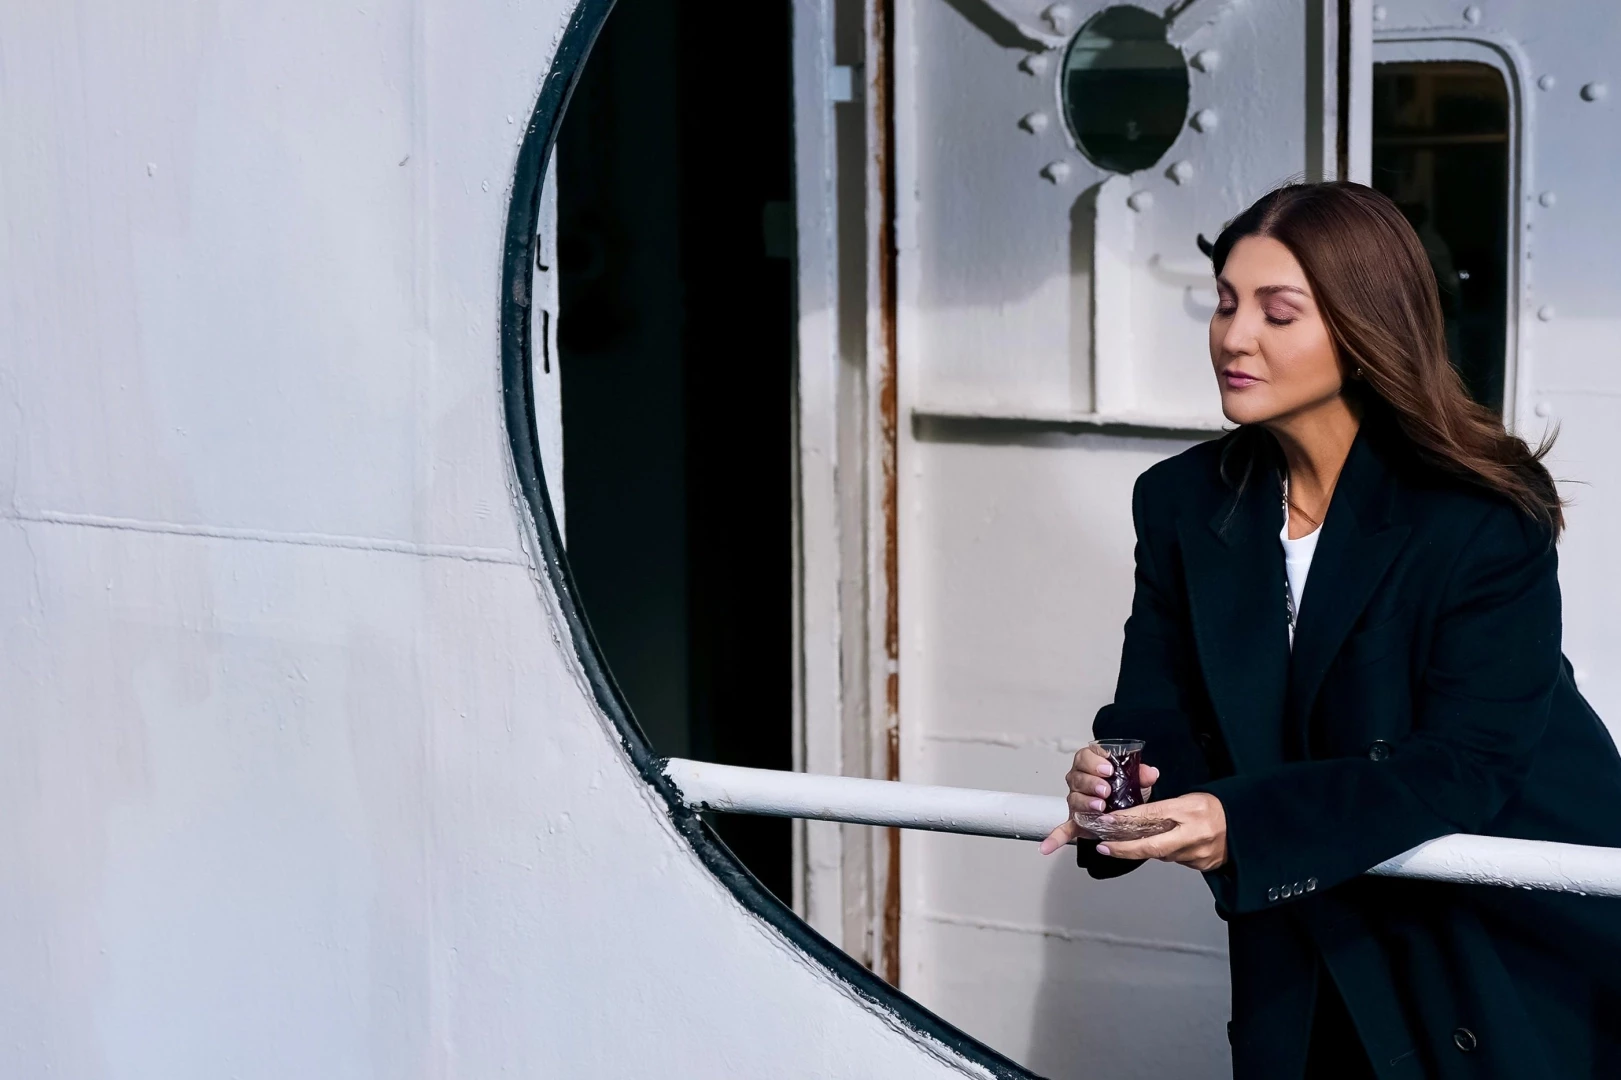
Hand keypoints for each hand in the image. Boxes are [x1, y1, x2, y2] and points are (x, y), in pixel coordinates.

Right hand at [1038, 745, 1160, 853]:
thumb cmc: (1125, 789)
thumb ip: (1142, 774)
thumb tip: (1150, 773)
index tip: (1109, 769)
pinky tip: (1048, 846)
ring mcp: (1076, 801)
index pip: (1086, 756)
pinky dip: (1055, 838)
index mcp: (1091, 764)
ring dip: (1085, 803)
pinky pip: (1063, 829)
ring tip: (1099, 807)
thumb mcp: (1137, 779)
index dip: (1095, 762)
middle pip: (1078, 777)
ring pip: (1074, 799)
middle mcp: (1079, 781)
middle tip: (1106, 791)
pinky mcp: (1076, 821)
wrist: (1126, 809)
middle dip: (1092, 783)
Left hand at [1090, 793, 1227, 871]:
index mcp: (1190, 810)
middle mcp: (1194, 834)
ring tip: (1130, 842)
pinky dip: (1165, 853)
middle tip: (1105, 847)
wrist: (1246, 825)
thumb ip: (1163, 808)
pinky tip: (1165, 844)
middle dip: (1124, 849)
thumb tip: (1133, 817)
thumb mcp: (1188, 798)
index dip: (1126, 820)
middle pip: (1152, 846)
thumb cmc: (1214, 807)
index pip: (1151, 815)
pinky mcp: (1202, 865)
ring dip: (1145, 849)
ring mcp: (1199, 854)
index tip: (1107, 822)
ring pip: (1162, 854)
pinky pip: (1175, 860)